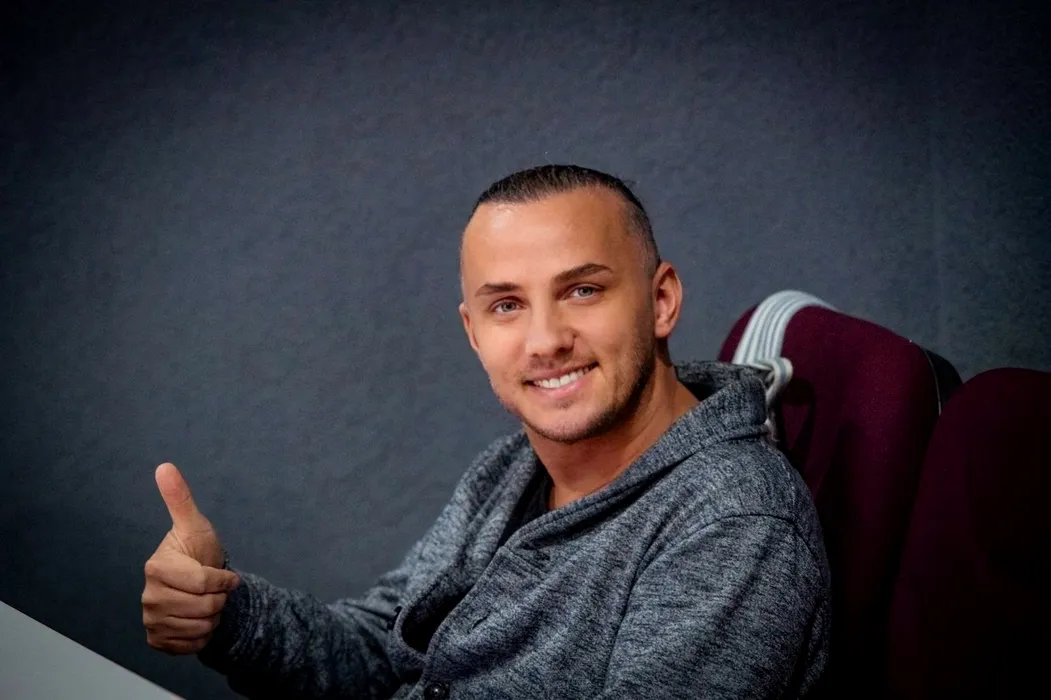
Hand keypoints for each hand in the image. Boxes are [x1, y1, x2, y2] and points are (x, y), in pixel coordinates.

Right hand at [142, 463, 239, 653]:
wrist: (199, 584)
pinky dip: (204, 635)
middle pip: (204, 608)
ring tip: (207, 602)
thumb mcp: (194, 524)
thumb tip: (164, 466)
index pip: (203, 583)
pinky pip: (192, 645)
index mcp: (157, 568)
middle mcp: (149, 596)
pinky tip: (199, 619)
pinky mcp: (157, 640)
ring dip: (214, 617)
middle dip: (220, 599)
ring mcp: (151, 620)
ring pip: (201, 627)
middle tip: (215, 589)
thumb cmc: (197, 550)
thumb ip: (180, 498)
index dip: (223, 581)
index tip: (228, 576)